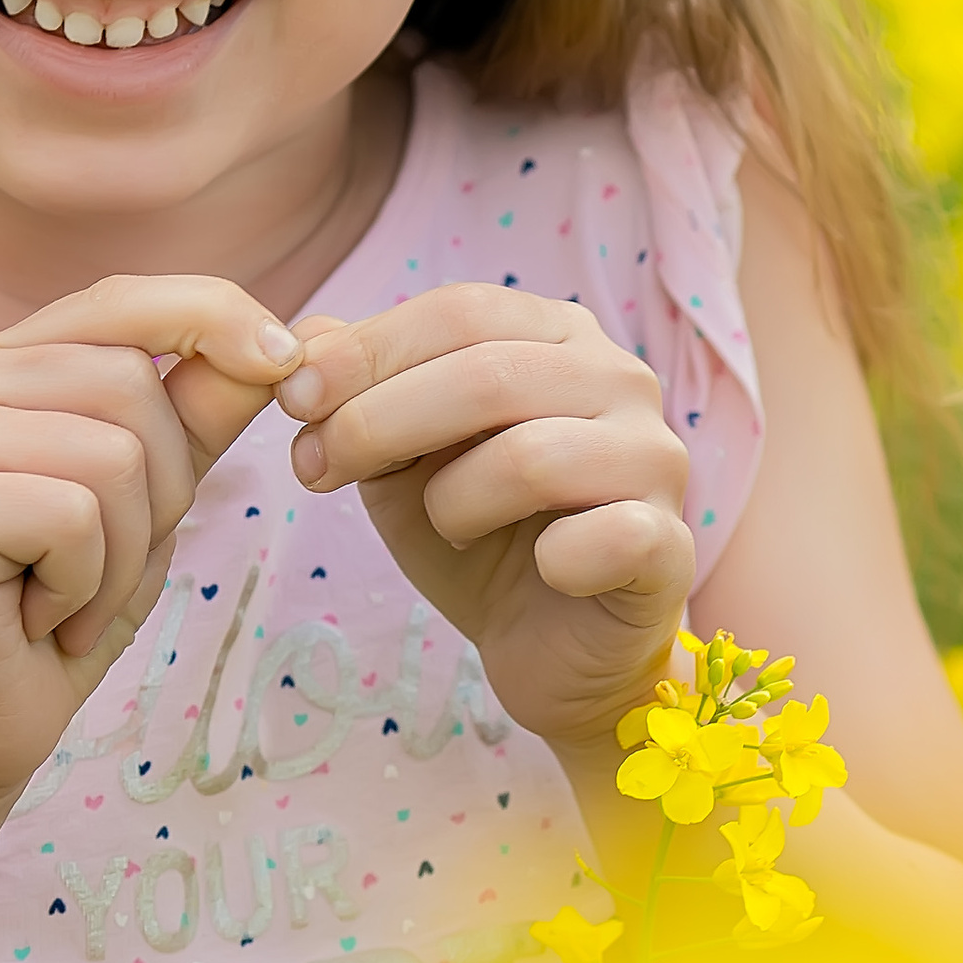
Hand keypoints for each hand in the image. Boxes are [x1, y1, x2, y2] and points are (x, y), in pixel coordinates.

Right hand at [0, 278, 299, 817]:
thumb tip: (282, 341)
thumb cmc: (59, 610)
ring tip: (67, 598)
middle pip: (133, 385)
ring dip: (123, 553)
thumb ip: (199, 416)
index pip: (118, 300)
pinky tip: (36, 618)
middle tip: (101, 567)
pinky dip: (84, 586)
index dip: (211, 315)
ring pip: (115, 453)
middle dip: (162, 493)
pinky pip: (75, 516)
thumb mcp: (150, 501)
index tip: (288, 360)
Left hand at [276, 286, 694, 756]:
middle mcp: (623, 381)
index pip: (459, 312)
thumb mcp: (400, 458)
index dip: (366, 351)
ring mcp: (656, 460)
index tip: (292, 402)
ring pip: (529, 457)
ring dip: (452, 502)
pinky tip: (538, 570)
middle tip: (315, 470)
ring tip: (447, 527)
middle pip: (487, 373)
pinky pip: (599, 538)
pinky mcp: (669, 546)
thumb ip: (358, 391)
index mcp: (561, 337)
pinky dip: (546, 561)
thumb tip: (305, 337)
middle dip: (378, 421)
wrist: (548, 649)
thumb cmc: (477, 536)